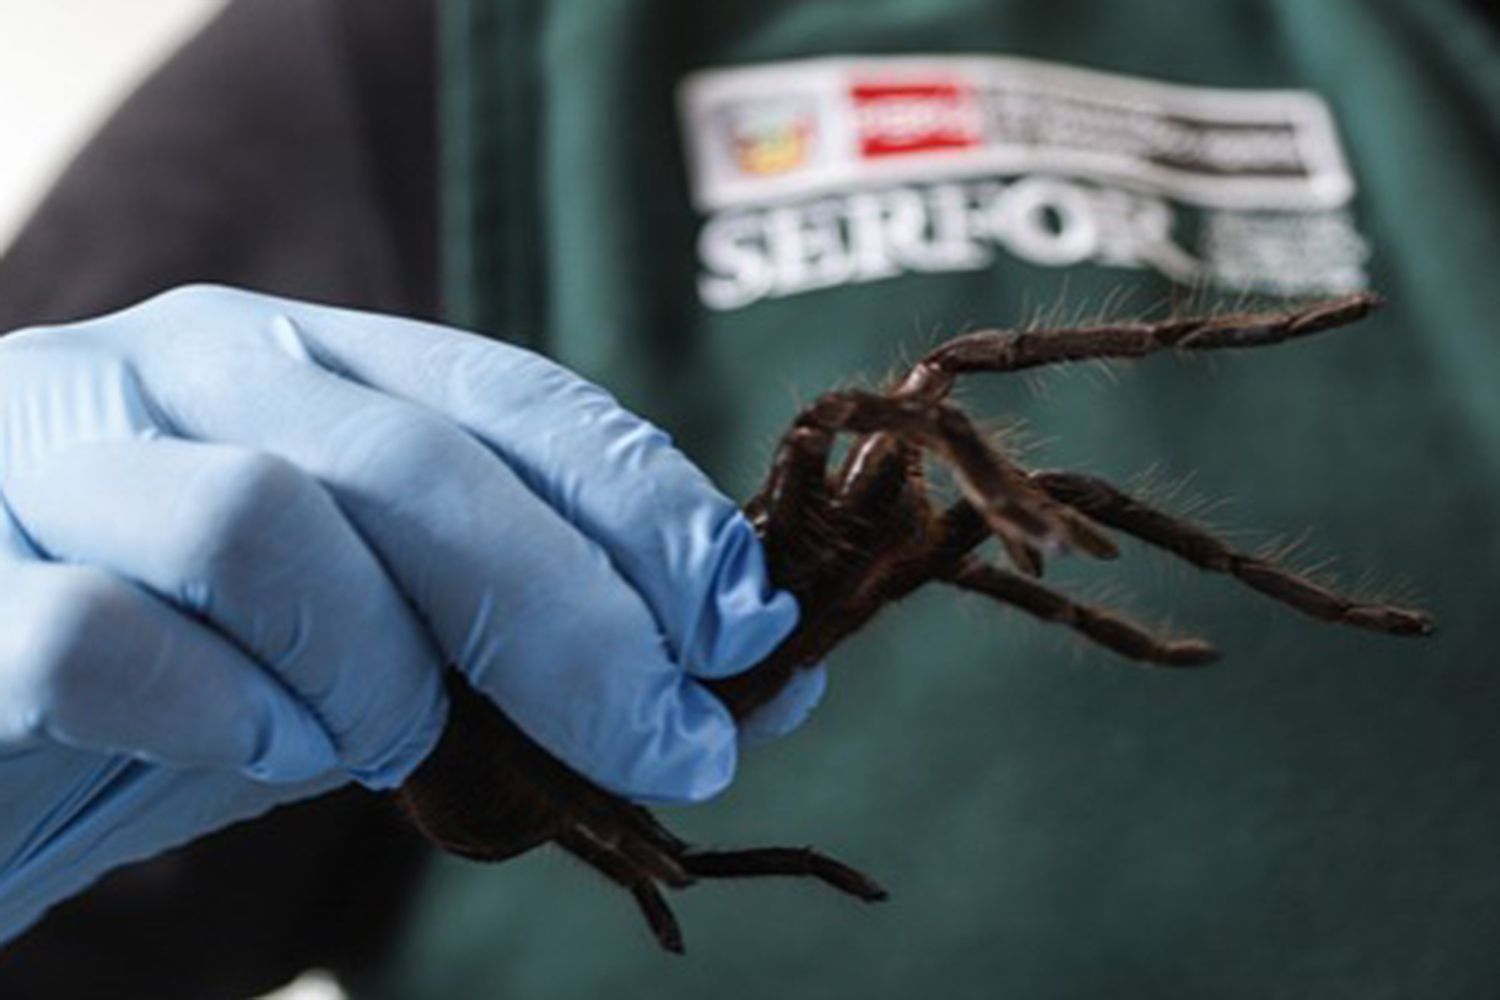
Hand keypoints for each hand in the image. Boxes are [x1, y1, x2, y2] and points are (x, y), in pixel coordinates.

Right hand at [0, 285, 820, 940]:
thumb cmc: (185, 672)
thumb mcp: (380, 643)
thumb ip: (532, 644)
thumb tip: (761, 685)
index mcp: (302, 360)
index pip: (513, 398)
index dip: (648, 509)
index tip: (746, 625)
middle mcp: (179, 371)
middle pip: (419, 464)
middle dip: (577, 620)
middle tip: (668, 745)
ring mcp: (50, 457)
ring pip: (263, 521)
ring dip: (378, 668)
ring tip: (394, 743)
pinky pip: (100, 635)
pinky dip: (218, 711)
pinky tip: (261, 748)